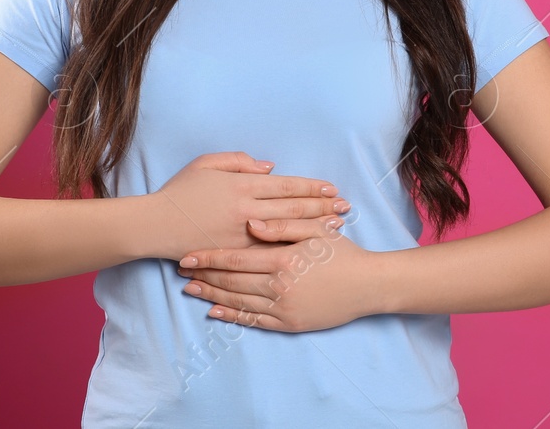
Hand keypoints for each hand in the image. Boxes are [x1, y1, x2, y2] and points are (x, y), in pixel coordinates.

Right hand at [148, 151, 349, 260]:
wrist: (155, 224)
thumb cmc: (180, 191)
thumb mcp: (206, 163)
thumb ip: (239, 161)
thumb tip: (269, 168)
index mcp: (240, 185)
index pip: (285, 185)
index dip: (311, 186)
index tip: (331, 188)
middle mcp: (245, 209)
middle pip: (292, 207)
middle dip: (322, 206)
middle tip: (345, 207)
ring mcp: (241, 234)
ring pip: (286, 230)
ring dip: (314, 227)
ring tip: (336, 226)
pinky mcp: (234, 254)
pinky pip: (269, 252)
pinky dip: (291, 248)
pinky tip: (307, 247)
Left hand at [175, 219, 379, 331]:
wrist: (368, 286)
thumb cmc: (342, 253)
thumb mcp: (315, 231)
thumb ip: (283, 225)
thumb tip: (251, 224)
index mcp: (284, 258)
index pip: (236, 259)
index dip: (209, 257)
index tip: (188, 255)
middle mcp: (280, 285)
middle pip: (232, 281)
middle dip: (204, 275)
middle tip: (181, 272)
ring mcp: (284, 307)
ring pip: (239, 301)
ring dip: (212, 295)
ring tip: (191, 290)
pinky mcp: (289, 324)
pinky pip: (254, 320)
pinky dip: (232, 316)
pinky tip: (215, 311)